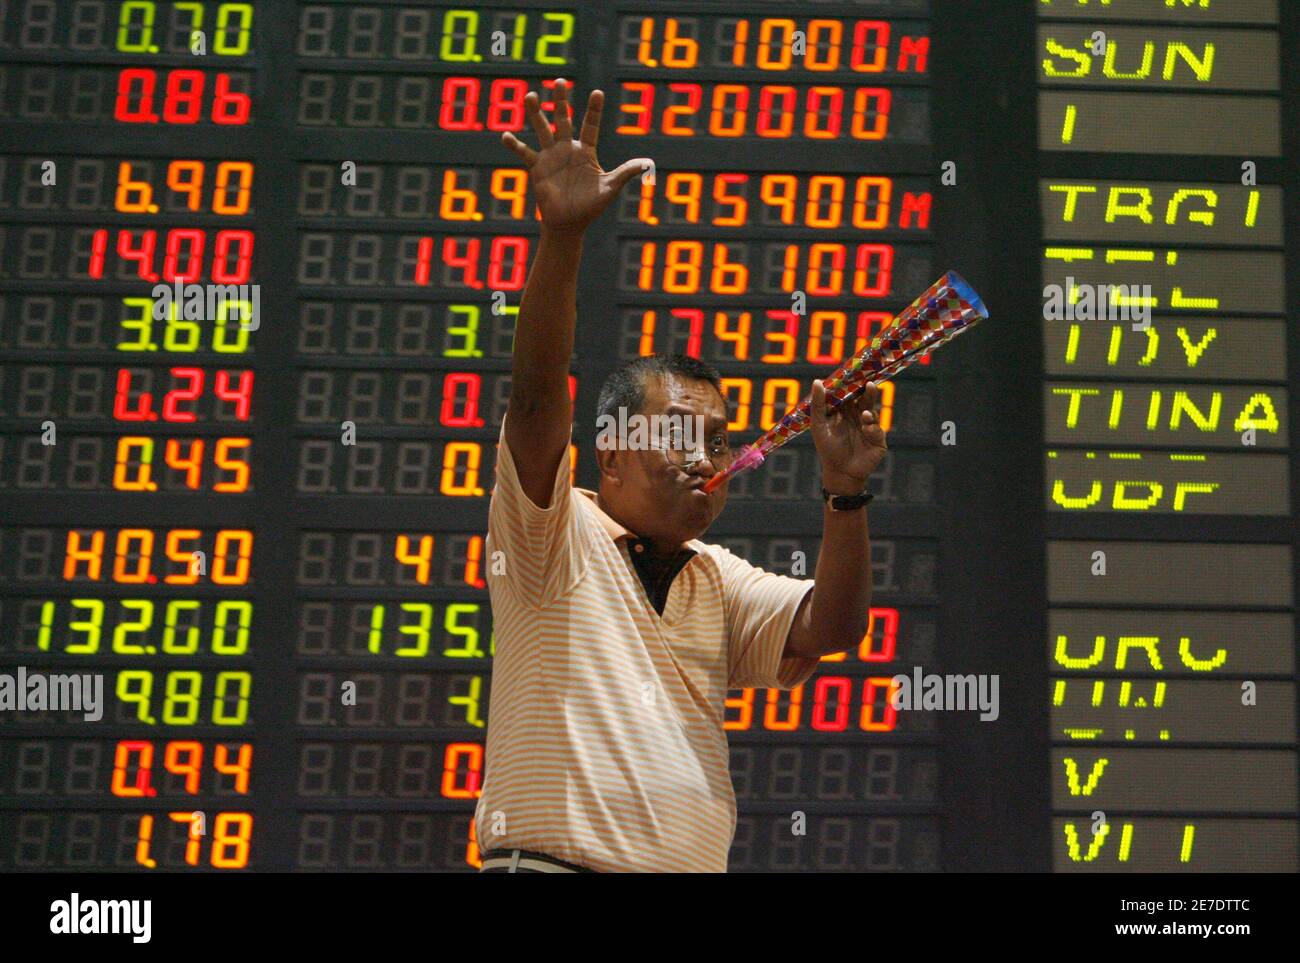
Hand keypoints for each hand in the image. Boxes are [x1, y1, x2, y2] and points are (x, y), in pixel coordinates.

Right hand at [501, 79, 650, 235]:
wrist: (569, 223)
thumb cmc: (590, 207)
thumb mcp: (610, 188)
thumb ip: (625, 172)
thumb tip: (648, 163)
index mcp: (586, 151)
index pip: (590, 125)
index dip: (594, 110)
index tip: (597, 93)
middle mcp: (567, 149)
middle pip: (563, 119)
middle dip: (560, 101)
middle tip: (559, 81)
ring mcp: (551, 156)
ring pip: (542, 129)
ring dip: (536, 113)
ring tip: (531, 96)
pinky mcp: (537, 167)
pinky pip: (524, 152)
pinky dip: (514, 145)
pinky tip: (505, 135)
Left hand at [810, 380, 887, 493]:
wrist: (839, 472)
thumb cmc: (828, 448)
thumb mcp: (819, 424)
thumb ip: (818, 404)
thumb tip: (817, 381)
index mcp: (844, 410)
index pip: (849, 393)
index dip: (851, 384)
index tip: (854, 373)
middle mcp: (858, 416)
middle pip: (864, 399)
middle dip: (867, 391)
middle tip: (868, 384)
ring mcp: (869, 426)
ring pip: (872, 411)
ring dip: (869, 409)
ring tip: (864, 413)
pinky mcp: (878, 439)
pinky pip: (877, 430)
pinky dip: (872, 428)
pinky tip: (866, 428)